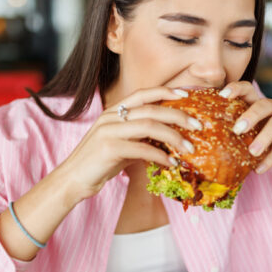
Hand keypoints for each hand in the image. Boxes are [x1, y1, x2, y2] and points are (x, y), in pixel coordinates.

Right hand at [58, 87, 202, 200]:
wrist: (72, 180)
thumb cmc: (98, 164)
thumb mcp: (121, 145)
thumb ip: (140, 138)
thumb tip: (167, 141)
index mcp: (113, 111)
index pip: (143, 94)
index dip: (166, 91)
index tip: (187, 94)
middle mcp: (111, 117)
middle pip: (152, 109)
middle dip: (179, 115)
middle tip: (198, 125)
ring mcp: (108, 131)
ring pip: (150, 126)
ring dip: (174, 137)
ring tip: (190, 148)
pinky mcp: (109, 148)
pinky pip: (142, 149)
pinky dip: (161, 156)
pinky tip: (171, 163)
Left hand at [220, 81, 271, 174]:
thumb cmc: (264, 142)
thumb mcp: (249, 134)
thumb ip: (234, 130)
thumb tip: (200, 134)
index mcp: (261, 103)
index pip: (248, 89)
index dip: (236, 89)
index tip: (222, 95)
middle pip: (264, 104)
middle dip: (250, 116)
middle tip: (237, 130)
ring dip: (263, 138)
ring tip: (251, 152)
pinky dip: (270, 158)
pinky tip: (258, 169)